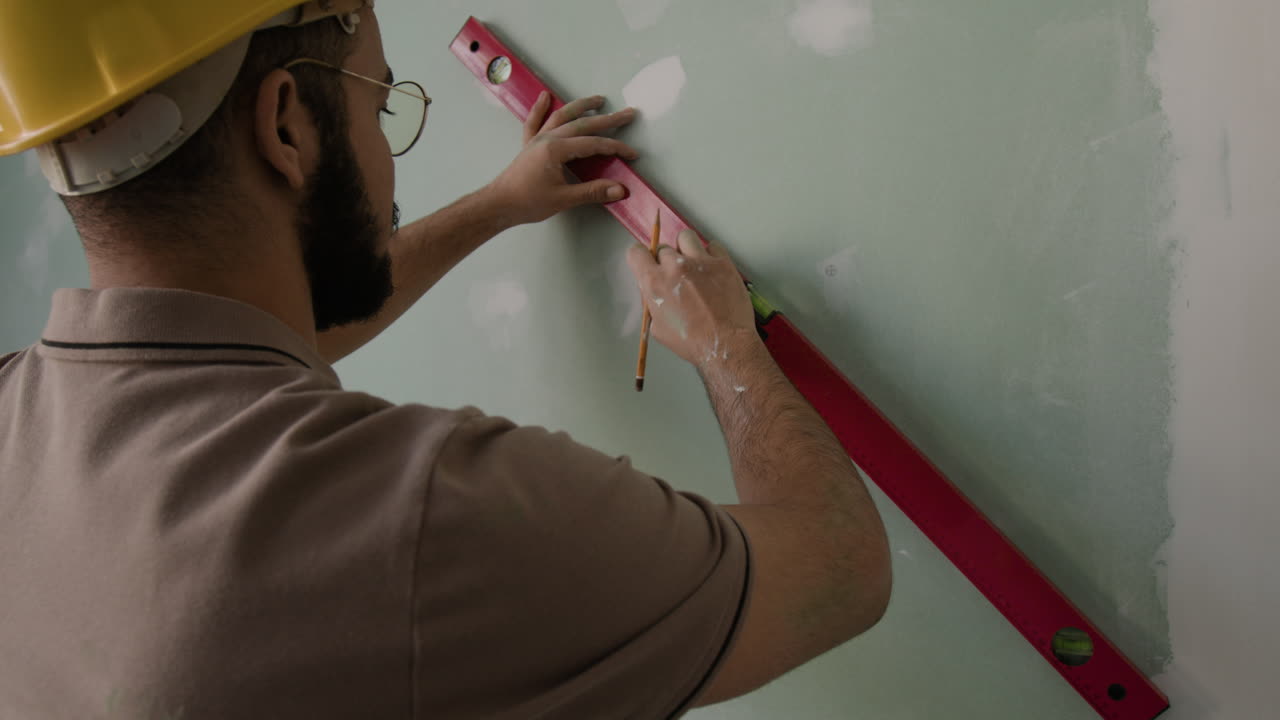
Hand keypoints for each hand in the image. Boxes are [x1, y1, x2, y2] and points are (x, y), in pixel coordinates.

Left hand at [486, 93, 637, 226]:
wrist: (499, 204)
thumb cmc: (528, 202)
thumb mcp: (564, 199)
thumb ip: (593, 191)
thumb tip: (620, 189)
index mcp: (556, 149)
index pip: (594, 144)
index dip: (615, 148)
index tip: (632, 154)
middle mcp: (548, 139)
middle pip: (583, 124)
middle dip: (608, 119)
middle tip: (628, 114)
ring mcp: (537, 140)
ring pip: (562, 116)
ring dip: (581, 106)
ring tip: (598, 99)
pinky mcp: (529, 145)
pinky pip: (535, 122)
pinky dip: (540, 108)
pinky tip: (545, 97)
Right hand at [626, 229, 760, 370]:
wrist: (726, 344)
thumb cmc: (691, 342)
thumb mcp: (658, 328)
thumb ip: (652, 303)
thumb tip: (654, 290)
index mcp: (654, 282)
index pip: (636, 252)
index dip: (640, 258)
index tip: (646, 263)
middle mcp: (675, 266)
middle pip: (663, 248)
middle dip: (666, 261)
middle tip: (675, 276)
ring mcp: (700, 261)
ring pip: (686, 237)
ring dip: (686, 249)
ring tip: (693, 265)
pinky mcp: (722, 262)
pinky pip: (713, 245)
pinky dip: (710, 254)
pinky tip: (712, 269)